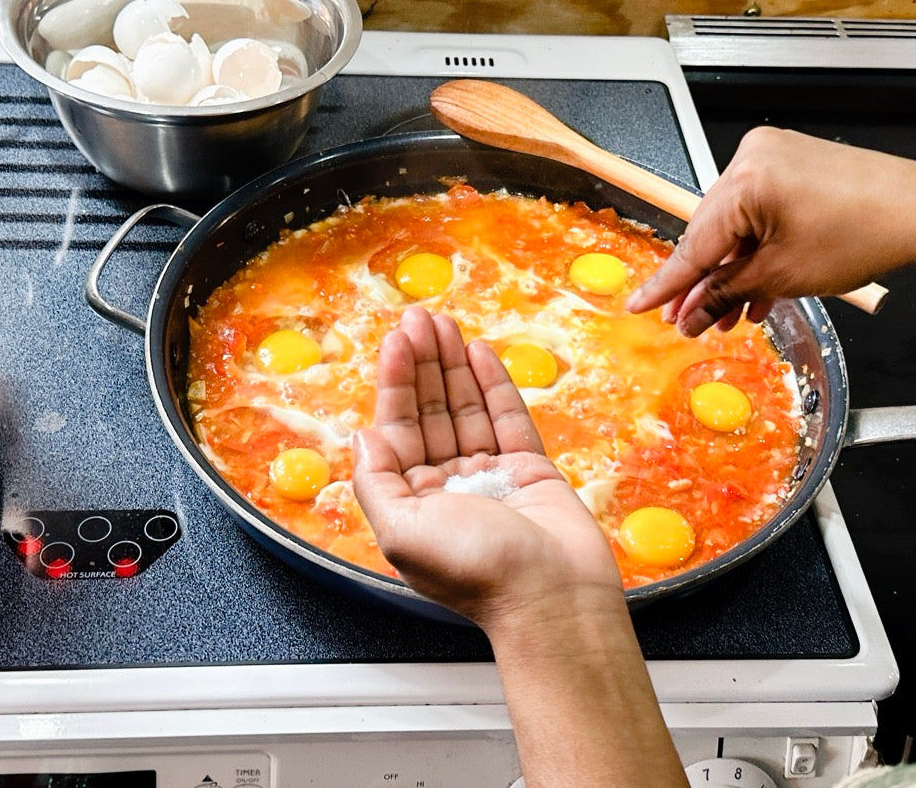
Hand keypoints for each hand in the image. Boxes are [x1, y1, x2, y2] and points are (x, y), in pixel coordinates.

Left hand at [352, 306, 621, 629]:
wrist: (553, 597)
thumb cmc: (478, 573)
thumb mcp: (402, 532)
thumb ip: (376, 482)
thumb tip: (361, 437)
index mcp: (413, 503)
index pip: (398, 429)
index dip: (395, 382)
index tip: (395, 340)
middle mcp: (448, 486)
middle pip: (430, 411)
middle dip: (423, 363)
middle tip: (420, 318)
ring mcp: (490, 475)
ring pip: (466, 408)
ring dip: (453, 365)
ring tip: (445, 324)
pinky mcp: (530, 469)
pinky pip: (507, 417)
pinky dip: (493, 384)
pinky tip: (479, 354)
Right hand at [625, 126, 915, 335]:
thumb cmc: (866, 233)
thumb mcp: (783, 276)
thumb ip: (725, 294)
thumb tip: (692, 314)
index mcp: (745, 179)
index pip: (693, 244)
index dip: (666, 284)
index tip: (638, 305)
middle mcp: (752, 158)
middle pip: (711, 233)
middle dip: (705, 283)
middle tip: (690, 322)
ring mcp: (774, 157)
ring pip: (736, 226)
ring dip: (733, 272)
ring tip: (733, 315)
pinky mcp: (792, 164)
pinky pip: (759, 213)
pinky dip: (757, 248)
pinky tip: (758, 289)